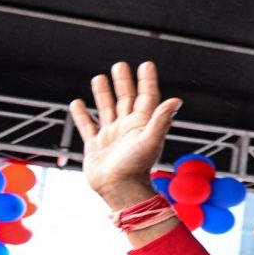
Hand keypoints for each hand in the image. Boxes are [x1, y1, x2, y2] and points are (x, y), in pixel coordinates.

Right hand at [69, 62, 181, 209]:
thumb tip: (176, 100)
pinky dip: (82, 114)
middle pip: (126, 99)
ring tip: (100, 78)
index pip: (146, 97)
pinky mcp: (95, 145)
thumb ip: (161, 119)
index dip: (146, 81)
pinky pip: (87, 125)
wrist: (119, 190)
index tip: (146, 64)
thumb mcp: (150, 140)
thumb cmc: (137, 167)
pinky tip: (77, 102)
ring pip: (106, 109)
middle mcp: (127, 128)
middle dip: (124, 82)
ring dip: (103, 94)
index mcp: (142, 125)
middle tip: (120, 65)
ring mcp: (111, 136)